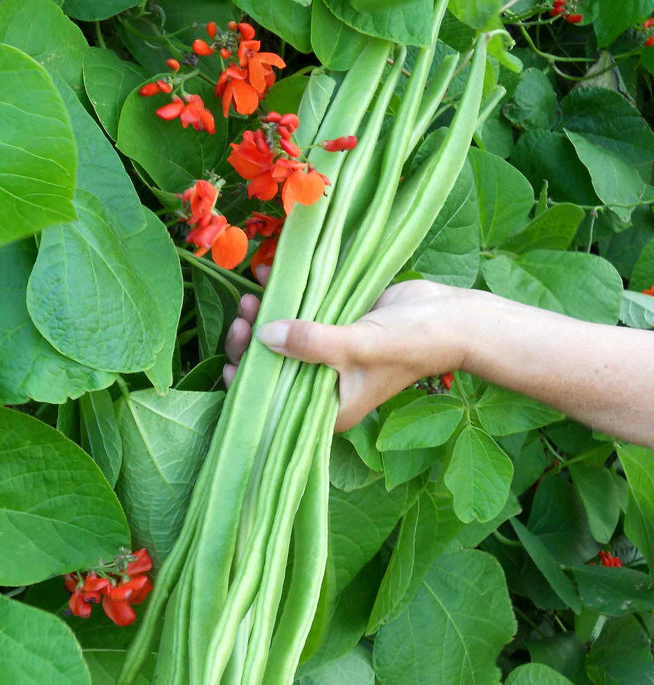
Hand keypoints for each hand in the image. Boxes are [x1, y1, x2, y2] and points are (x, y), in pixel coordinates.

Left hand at [224, 279, 468, 431]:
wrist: (452, 317)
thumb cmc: (410, 343)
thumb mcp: (358, 346)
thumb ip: (312, 343)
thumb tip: (263, 335)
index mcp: (329, 406)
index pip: (278, 402)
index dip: (250, 385)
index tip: (234, 360)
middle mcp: (323, 383)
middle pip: (274, 368)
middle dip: (252, 344)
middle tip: (244, 317)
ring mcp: (328, 353)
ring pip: (283, 339)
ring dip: (264, 318)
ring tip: (252, 296)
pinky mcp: (333, 324)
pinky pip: (300, 313)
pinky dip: (285, 297)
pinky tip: (267, 277)